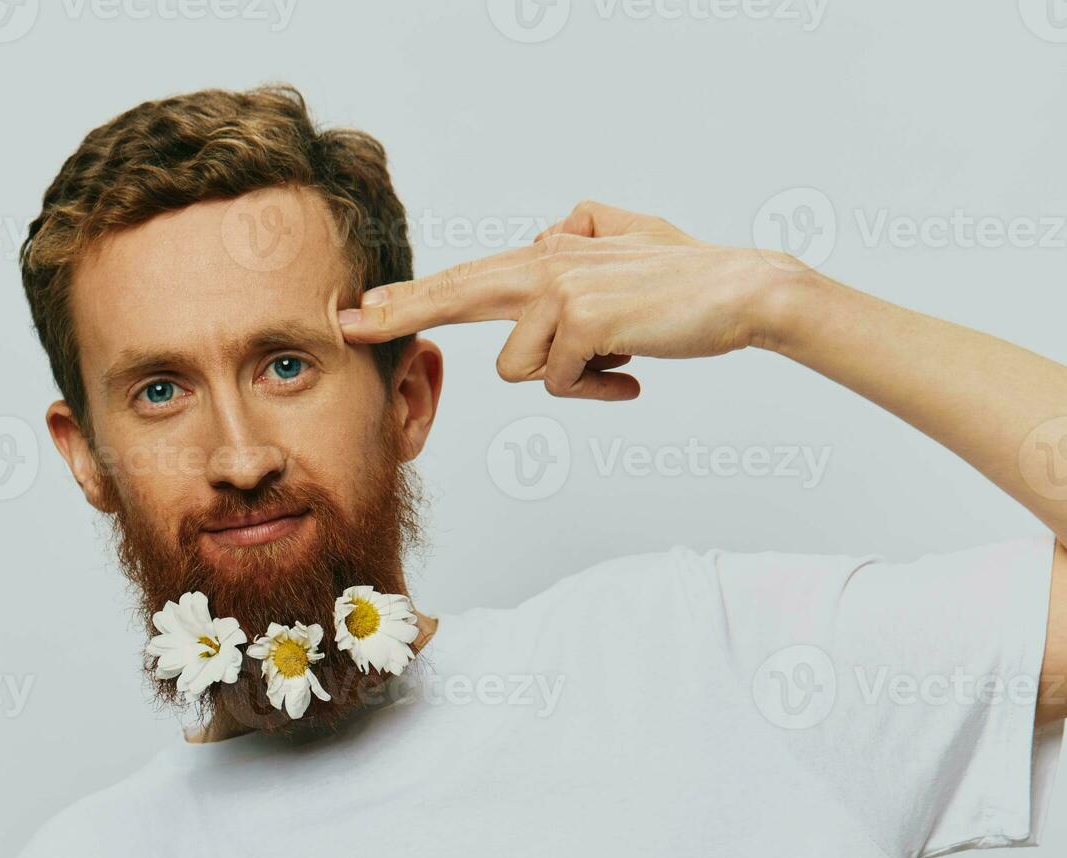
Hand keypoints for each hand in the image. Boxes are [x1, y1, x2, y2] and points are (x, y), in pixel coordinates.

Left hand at [338, 200, 810, 399]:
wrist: (740, 290)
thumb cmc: (681, 278)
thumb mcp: (621, 245)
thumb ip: (577, 237)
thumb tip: (540, 235)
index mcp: (546, 256)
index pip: (466, 278)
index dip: (412, 296)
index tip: (362, 308)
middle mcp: (545, 264)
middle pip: (456, 295)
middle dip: (399, 312)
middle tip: (348, 322)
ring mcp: (561, 291)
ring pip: (521, 368)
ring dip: (568, 379)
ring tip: (614, 357)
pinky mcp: (582, 321)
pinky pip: (562, 383)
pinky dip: (597, 389)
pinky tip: (632, 366)